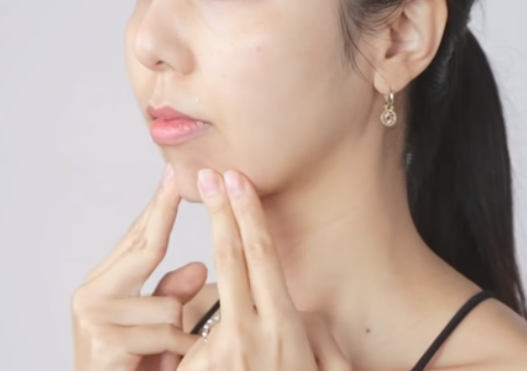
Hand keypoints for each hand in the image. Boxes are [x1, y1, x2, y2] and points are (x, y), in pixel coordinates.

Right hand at [72, 165, 206, 370]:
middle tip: (177, 174)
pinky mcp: (103, 341)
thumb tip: (200, 267)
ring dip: (180, 333)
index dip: (158, 207)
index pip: (136, 239)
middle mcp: (90, 295)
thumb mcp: (156, 330)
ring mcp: (94, 317)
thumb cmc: (130, 370)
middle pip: (143, 248)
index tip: (173, 174)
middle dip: (163, 214)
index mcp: (102, 286)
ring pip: (167, 305)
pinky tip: (168, 364)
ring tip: (168, 355)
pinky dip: (178, 351)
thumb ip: (172, 296)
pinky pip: (164, 333)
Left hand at [176, 170, 351, 370]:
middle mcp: (248, 335)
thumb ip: (315, 333)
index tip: (236, 181)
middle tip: (208, 176)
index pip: (261, 255)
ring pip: (214, 306)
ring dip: (214, 314)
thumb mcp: (326, 369)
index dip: (247, 214)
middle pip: (229, 257)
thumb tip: (303, 311)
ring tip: (236, 352)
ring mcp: (218, 353)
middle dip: (219, 213)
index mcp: (283, 329)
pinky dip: (209, 356)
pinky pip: (200, 346)